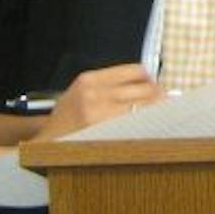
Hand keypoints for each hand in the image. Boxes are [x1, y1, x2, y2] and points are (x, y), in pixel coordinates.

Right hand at [31, 62, 164, 140]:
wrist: (46, 142)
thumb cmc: (67, 119)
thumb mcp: (81, 92)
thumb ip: (109, 86)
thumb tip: (147, 85)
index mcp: (89, 79)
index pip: (134, 70)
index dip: (151, 79)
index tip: (158, 86)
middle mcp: (94, 92)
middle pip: (144, 88)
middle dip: (159, 96)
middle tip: (168, 103)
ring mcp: (98, 112)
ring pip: (143, 106)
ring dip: (158, 110)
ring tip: (165, 115)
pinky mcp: (102, 131)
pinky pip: (135, 124)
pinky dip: (148, 124)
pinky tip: (153, 127)